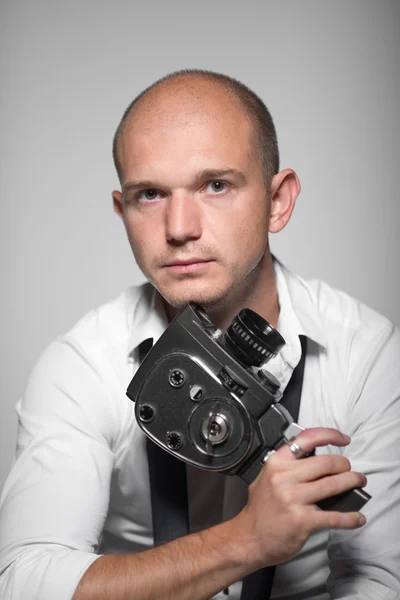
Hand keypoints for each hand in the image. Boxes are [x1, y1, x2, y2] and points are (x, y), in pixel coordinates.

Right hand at [235, 428, 366, 568]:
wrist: (249, 538)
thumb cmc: (259, 509)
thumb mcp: (266, 476)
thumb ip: (287, 466)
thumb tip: (313, 457)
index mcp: (277, 463)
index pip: (307, 438)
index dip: (330, 435)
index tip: (343, 439)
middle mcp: (284, 477)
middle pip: (326, 462)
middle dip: (345, 465)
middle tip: (350, 470)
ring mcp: (294, 498)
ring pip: (333, 484)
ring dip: (352, 482)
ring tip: (357, 483)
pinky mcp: (303, 520)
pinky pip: (334, 516)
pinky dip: (350, 517)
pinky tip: (357, 518)